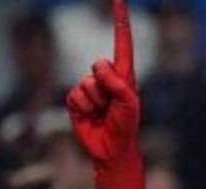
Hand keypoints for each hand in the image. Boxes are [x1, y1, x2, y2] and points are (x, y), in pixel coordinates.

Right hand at [65, 0, 138, 166]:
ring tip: (103, 113)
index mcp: (125, 76)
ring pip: (86, 82)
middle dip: (106, 87)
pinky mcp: (76, 99)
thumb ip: (119, 85)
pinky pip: (75, 95)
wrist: (111, 150)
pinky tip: (91, 117)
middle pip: (99, 65)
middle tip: (113, 106)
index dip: (119, 21)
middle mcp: (107, 78)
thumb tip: (100, 65)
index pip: (122, 43)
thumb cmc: (126, 128)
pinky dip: (83, 108)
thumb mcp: (130, 106)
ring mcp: (90, 87)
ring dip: (95, 101)